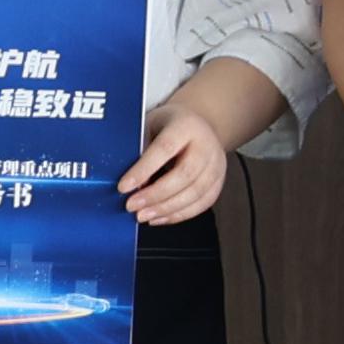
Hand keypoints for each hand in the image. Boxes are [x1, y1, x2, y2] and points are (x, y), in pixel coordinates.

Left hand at [119, 102, 234, 227]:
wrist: (198, 127)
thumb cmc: (168, 127)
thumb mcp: (150, 127)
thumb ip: (141, 152)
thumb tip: (132, 186)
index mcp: (186, 126)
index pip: (165, 148)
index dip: (143, 169)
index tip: (123, 187)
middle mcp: (207, 144)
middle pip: (185, 174)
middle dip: (156, 195)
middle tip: (132, 206)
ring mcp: (217, 164)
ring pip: (195, 193)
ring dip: (166, 209)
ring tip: (143, 216)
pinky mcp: (219, 181)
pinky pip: (202, 203)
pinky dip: (179, 215)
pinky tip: (159, 218)